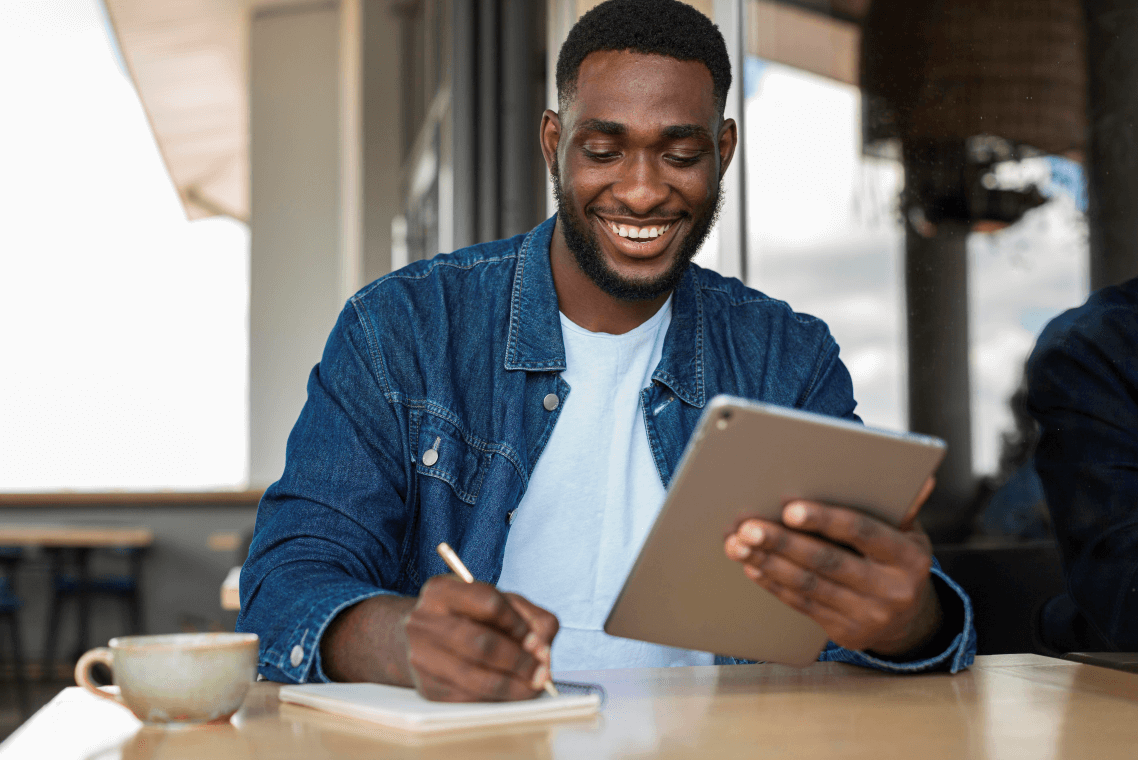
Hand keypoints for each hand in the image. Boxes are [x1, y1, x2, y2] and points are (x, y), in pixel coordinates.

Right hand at [402, 575, 558, 701]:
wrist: (425, 639)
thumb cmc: (471, 618)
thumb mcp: (502, 604)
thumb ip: (532, 619)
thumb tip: (543, 650)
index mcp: (443, 590)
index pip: (489, 603)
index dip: (518, 624)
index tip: (537, 640)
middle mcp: (424, 621)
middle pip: (480, 643)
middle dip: (519, 660)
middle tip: (542, 671)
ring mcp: (421, 656)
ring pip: (475, 676)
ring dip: (513, 685)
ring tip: (534, 684)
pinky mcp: (427, 687)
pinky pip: (469, 698)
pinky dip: (497, 698)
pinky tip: (512, 692)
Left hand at [723, 477, 941, 655]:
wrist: (911, 622)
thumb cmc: (900, 563)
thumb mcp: (911, 535)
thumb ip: (902, 507)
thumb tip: (920, 477)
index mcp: (908, 557)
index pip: (862, 532)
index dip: (824, 519)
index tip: (790, 509)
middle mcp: (892, 589)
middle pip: (827, 561)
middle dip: (782, 541)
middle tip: (748, 526)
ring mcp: (868, 615)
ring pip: (809, 585)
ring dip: (768, 562)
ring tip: (739, 544)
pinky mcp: (846, 634)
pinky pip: (803, 604)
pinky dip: (773, 583)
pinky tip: (753, 566)